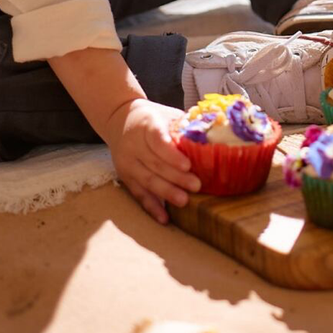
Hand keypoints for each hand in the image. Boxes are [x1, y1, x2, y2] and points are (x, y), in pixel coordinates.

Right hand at [104, 98, 201, 223]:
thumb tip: (213, 136)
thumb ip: (184, 126)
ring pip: (147, 180)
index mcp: (146, 125)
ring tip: (184, 201)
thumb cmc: (151, 118)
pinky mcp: (126, 177)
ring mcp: (127, 163)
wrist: (119, 119)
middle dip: (176, 177)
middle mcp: (133, 145)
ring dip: (166, 193)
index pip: (158, 141)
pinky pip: (139, 194)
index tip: (188, 165)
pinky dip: (152, 207)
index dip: (172, 155)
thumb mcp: (166, 114)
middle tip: (196, 186)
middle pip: (155, 164)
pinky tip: (164, 218)